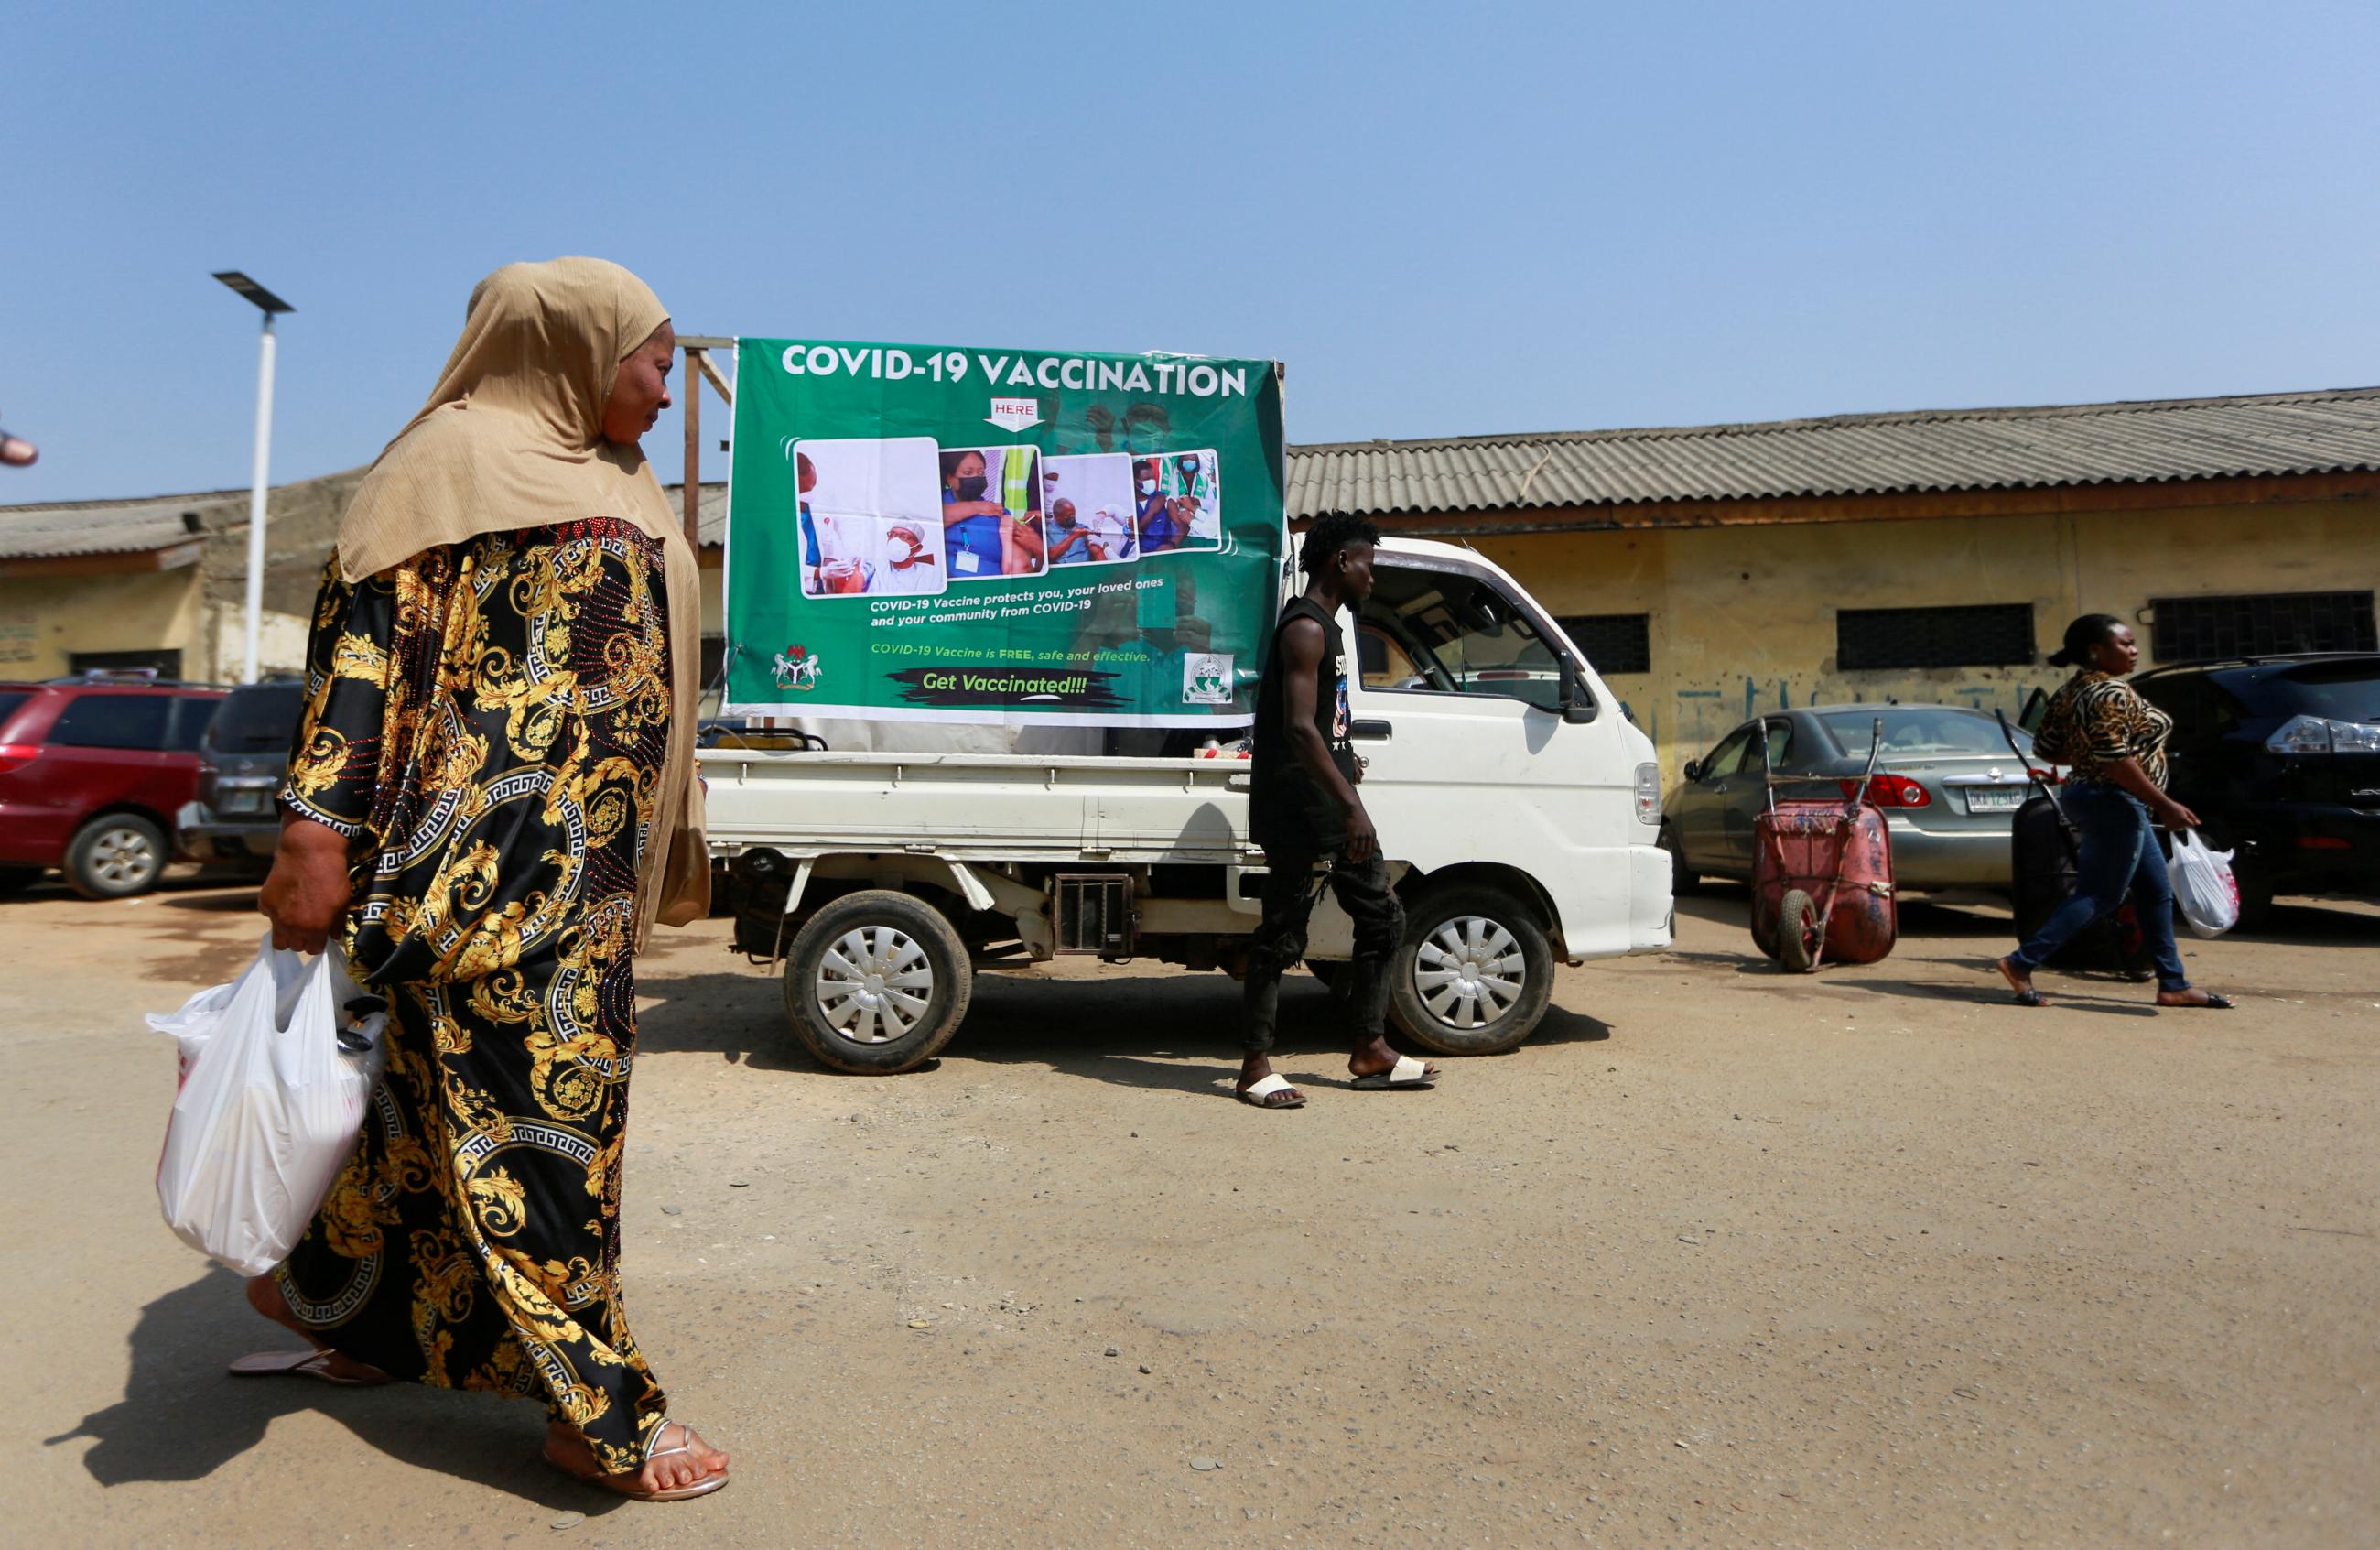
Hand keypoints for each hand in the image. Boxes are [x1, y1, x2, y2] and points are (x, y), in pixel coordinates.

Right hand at [259, 816, 351, 953]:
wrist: (309, 852)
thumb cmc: (332, 876)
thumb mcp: (342, 901)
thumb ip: (337, 923)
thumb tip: (333, 936)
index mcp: (315, 928)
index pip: (314, 950)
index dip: (319, 942)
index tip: (320, 935)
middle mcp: (293, 926)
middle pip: (296, 946)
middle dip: (303, 939)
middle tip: (308, 926)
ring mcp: (276, 916)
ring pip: (279, 939)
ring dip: (287, 934)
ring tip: (295, 920)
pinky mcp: (265, 903)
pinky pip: (270, 918)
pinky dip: (277, 913)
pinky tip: (286, 899)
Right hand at [1344, 801, 1378, 863]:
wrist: (1354, 809)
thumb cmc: (1359, 817)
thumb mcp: (1367, 826)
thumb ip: (1368, 834)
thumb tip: (1366, 843)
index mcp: (1373, 834)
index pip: (1373, 849)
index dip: (1368, 855)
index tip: (1363, 859)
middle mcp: (1369, 836)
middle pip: (1367, 852)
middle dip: (1362, 858)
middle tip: (1357, 862)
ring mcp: (1362, 836)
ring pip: (1360, 851)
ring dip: (1356, 857)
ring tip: (1352, 860)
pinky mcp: (1355, 835)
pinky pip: (1353, 848)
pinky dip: (1351, 853)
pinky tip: (1348, 855)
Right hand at [2155, 796, 2200, 829]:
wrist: (2163, 806)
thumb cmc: (2175, 807)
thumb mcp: (2186, 811)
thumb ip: (2193, 818)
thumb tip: (2199, 824)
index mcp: (2184, 820)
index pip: (2191, 825)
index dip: (2189, 821)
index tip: (2185, 816)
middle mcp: (2178, 825)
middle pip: (2185, 827)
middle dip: (2184, 822)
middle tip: (2178, 815)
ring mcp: (2173, 827)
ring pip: (2180, 828)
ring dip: (2179, 824)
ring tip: (2174, 817)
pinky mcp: (2169, 828)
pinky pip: (2175, 828)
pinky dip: (2174, 825)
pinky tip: (2171, 820)